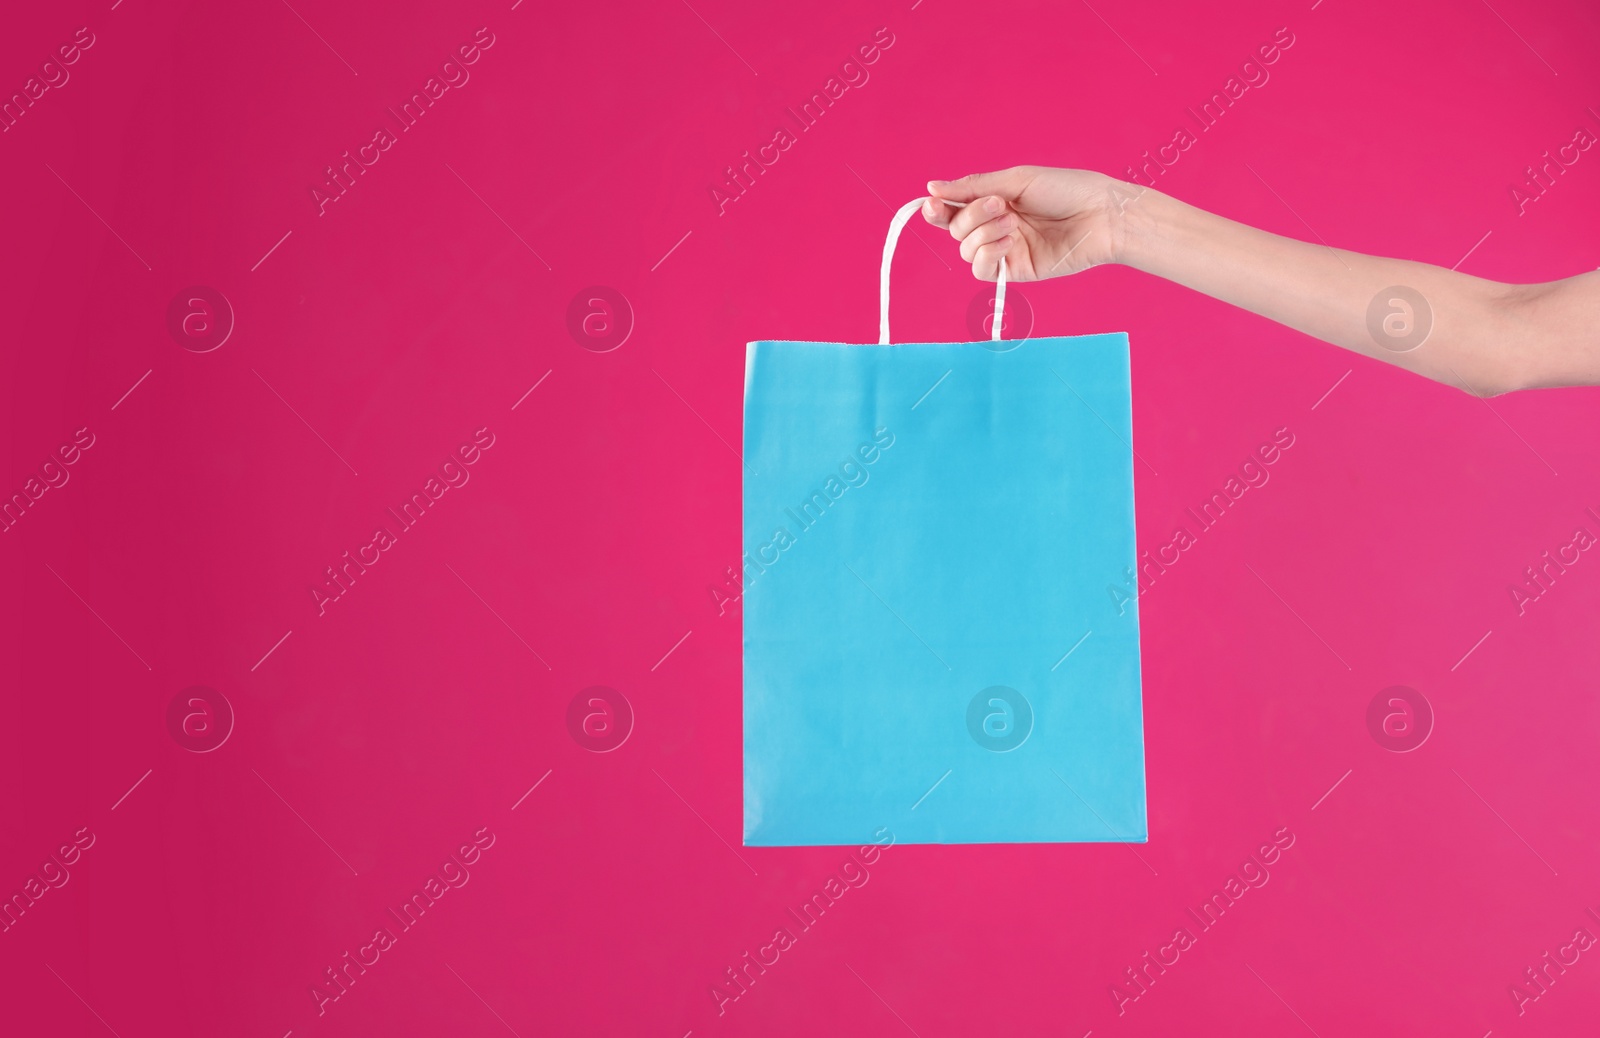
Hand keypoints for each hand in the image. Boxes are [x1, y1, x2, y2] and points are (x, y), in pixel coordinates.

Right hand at [922, 166, 1129, 281]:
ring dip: (983, 233)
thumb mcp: (1016, 180)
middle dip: (971, 216)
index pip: (954, 209)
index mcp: (995, 201)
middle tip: (1000, 204)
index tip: (932, 203)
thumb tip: (932, 188)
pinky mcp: (1015, 271)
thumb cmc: (1067, 190)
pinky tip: (1008, 241)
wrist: (1101, 215)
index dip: (938, 209)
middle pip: (957, 230)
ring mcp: (1005, 250)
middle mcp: (996, 226)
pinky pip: (981, 270)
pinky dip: (987, 253)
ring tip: (1012, 222)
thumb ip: (974, 187)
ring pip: (965, 250)